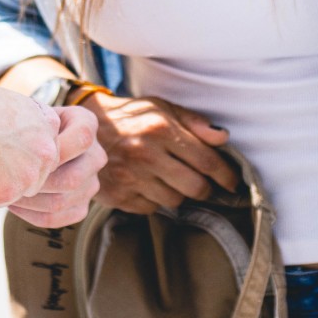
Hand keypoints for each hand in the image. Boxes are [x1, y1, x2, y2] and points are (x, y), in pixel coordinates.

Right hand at [0, 78, 64, 207]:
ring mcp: (29, 175)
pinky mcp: (8, 192)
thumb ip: (27, 130)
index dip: (11, 152)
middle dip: (3, 173)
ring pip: (6, 192)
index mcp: (50, 126)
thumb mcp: (14, 107)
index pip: (37, 154)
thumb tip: (19, 151)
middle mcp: (48, 153)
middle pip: (27, 179)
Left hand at [6, 105, 105, 228]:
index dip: (56, 150)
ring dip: (29, 202)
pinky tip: (15, 205)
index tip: (27, 152)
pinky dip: (31, 215)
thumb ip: (29, 123)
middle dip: (35, 184)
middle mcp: (96, 155)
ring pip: (61, 202)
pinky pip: (57, 218)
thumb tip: (11, 145)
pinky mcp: (81, 206)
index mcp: (87, 125)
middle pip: (72, 179)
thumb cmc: (28, 125)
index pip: (82, 139)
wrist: (34, 141)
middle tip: (9, 181)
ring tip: (6, 193)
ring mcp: (92, 183)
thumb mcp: (31, 114)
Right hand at [81, 92, 239, 213]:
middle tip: (204, 183)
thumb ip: (194, 123)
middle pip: (196, 187)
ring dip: (179, 193)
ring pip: (175, 201)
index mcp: (161, 129)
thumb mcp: (161, 109)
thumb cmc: (131, 118)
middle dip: (205, 188)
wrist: (85, 132)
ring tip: (170, 179)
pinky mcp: (118, 196)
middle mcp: (146, 154)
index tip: (232, 182)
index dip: (226, 175)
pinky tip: (148, 185)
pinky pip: (152, 208)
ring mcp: (131, 177)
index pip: (207, 161)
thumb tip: (223, 138)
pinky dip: (155, 200)